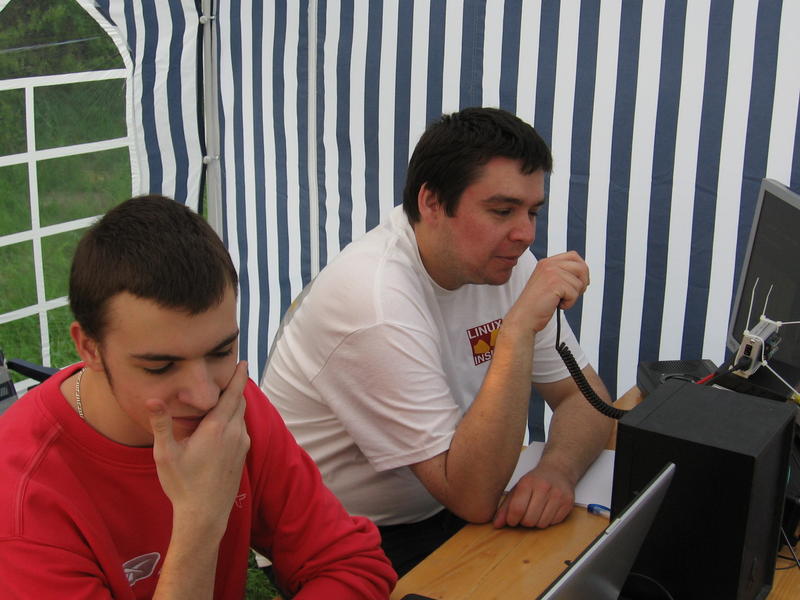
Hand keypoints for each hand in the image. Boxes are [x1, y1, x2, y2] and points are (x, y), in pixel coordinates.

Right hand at [147, 361, 250, 535]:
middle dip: (236, 386)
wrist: (205, 515)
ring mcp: (242, 445)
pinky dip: (236, 419)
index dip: (238, 376)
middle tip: (231, 373)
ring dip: (235, 404)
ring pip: (242, 416)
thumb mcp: (166, 454)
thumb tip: (152, 399)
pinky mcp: (242, 456)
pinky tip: (223, 423)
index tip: (243, 362)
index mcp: (217, 428)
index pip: (232, 394)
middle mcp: (235, 433)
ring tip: (224, 396)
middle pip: (239, 401)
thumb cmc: (183, 485)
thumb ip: (161, 424)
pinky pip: (242, 429)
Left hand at [492, 462, 574, 528]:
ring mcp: (558, 495)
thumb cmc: (534, 481)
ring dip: (536, 522)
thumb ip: (505, 507)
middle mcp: (544, 488)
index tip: (511, 520)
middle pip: (529, 519)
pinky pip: (554, 523)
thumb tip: (496, 525)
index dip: (512, 520)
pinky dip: (548, 521)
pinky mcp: (568, 503)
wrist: (558, 471)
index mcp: (527, 483)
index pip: (517, 508)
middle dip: (524, 522)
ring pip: (542, 524)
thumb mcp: (517, 489)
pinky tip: (547, 510)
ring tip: (536, 511)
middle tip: (525, 514)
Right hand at [505, 251, 589, 333]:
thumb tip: (583, 274)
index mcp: (547, 262)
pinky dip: (569, 303)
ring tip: (559, 300)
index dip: (581, 269)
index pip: (574, 256)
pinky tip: (557, 304)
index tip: (579, 281)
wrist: (524, 317)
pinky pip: (574, 293)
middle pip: (581, 267)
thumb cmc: (536, 304)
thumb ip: (562, 274)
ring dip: (573, 296)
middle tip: (571, 293)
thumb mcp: (548, 282)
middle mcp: (549, 264)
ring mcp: (551, 273)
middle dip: (582, 283)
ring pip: (579, 283)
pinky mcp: (555, 284)